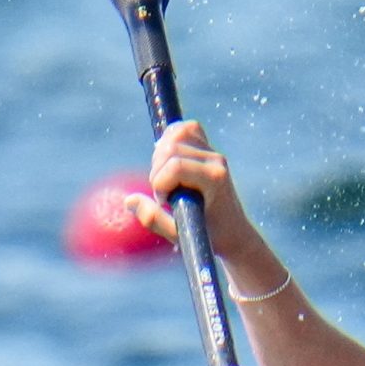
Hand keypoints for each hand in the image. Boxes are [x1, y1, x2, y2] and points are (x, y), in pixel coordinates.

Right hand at [134, 121, 276, 280]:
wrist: (234, 232)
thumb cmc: (210, 236)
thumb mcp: (180, 235)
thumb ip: (153, 219)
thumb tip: (130, 200)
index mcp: (214, 179)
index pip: (175, 166)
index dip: (160, 183)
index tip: (166, 202)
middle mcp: (216, 160)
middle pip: (170, 148)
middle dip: (157, 171)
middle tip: (166, 193)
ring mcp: (213, 152)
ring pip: (174, 134)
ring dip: (160, 157)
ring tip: (167, 179)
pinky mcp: (207, 148)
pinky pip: (183, 129)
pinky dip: (169, 140)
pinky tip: (168, 162)